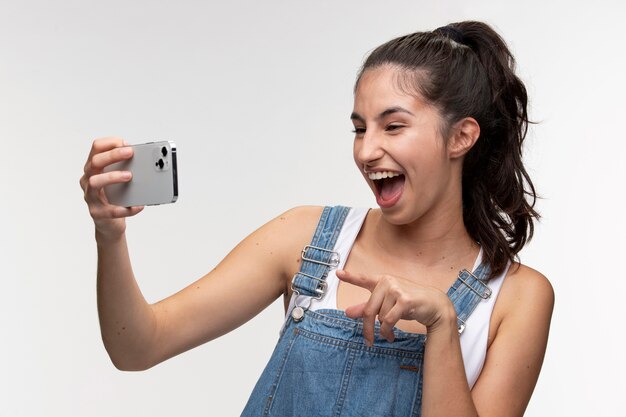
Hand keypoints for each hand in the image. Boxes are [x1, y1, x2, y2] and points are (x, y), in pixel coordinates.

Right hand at [79, 137, 143, 238]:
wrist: (110, 223)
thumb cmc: (116, 197)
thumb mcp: (119, 178)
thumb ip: (126, 166)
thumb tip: (142, 157)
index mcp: (94, 168)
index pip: (96, 148)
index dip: (110, 143)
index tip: (125, 143)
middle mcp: (88, 180)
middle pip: (95, 162)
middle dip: (113, 155)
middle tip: (130, 153)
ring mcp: (90, 197)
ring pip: (95, 182)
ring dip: (112, 176)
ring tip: (129, 176)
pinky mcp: (98, 213)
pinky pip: (111, 210)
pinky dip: (127, 208)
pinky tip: (138, 206)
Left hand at [336, 269, 454, 345]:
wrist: (435, 305)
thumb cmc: (409, 304)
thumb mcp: (387, 304)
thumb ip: (367, 307)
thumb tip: (347, 312)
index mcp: (382, 281)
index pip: (363, 279)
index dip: (350, 277)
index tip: (337, 273)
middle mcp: (388, 282)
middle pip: (368, 310)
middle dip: (367, 328)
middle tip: (368, 341)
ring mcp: (396, 289)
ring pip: (380, 317)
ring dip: (383, 330)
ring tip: (389, 334)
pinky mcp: (405, 300)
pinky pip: (388, 321)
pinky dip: (387, 331)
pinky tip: (391, 335)